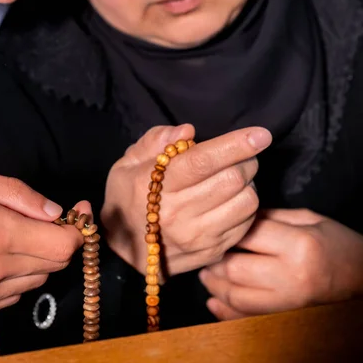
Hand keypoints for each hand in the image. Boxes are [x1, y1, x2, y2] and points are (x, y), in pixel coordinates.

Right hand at [0, 163, 84, 320]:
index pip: (65, 244)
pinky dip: (12, 276)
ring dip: (34, 258)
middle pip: (55, 263)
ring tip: (5, 234)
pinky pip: (10, 296)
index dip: (76, 227)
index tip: (72, 211)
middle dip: (56, 239)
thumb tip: (54, 210)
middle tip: (37, 218)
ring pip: (36, 281)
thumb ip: (13, 193)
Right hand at [101, 124, 271, 277]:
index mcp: (156, 187)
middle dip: (245, 161)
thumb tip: (187, 132)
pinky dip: (245, 206)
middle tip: (240, 156)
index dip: (235, 145)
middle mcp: (178, 214)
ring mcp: (198, 237)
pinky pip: (247, 223)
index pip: (203, 162)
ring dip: (248, 184)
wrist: (123, 248)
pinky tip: (230, 201)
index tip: (261, 134)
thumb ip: (155, 141)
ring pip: (246, 202)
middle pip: (232, 179)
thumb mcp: (127, 163)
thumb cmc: (127, 197)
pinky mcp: (212, 252)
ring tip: (233, 179)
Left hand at [200, 209, 362, 319]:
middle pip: (234, 269)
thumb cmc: (336, 245)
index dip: (227, 231)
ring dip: (214, 286)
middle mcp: (291, 277)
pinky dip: (225, 311)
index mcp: (298, 246)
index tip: (217, 227)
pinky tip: (214, 300)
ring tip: (207, 274)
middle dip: (214, 261)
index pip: (247, 236)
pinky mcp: (284, 317)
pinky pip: (246, 318)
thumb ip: (270, 218)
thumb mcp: (308, 220)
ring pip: (235, 297)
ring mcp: (287, 302)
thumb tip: (235, 218)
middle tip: (206, 253)